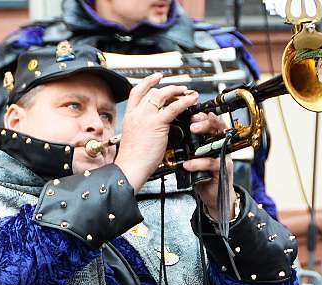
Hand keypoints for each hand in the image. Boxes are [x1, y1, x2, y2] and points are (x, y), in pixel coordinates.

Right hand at [114, 73, 199, 192]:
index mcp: (129, 117)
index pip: (137, 92)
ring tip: (187, 92)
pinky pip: (174, 107)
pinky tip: (192, 99)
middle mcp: (137, 114)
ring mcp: (146, 118)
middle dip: (168, 88)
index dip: (148, 82)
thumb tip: (153, 128)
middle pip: (153, 92)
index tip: (156, 78)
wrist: (129, 168)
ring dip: (177, 91)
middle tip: (179, 88)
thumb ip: (142, 129)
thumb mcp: (134, 138)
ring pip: (163, 95)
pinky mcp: (157, 124)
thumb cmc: (131, 159)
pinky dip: (185, 101)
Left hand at [183, 112, 236, 222]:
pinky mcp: (222, 170)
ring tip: (192, 133)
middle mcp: (221, 145)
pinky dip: (199, 163)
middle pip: (218, 128)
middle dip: (206, 122)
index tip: (190, 113)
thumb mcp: (193, 156)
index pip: (211, 123)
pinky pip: (212, 163)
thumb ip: (187, 145)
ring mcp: (223, 157)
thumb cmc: (202, 174)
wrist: (212, 195)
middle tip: (193, 123)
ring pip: (217, 143)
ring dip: (204, 138)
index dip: (202, 116)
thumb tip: (171, 133)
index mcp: (214, 139)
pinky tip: (188, 164)